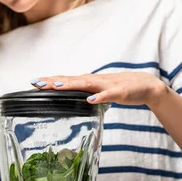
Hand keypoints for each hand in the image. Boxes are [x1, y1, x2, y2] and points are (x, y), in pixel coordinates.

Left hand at [31, 71, 167, 106]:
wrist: (147, 86)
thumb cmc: (123, 89)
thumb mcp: (101, 93)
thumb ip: (88, 94)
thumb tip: (73, 98)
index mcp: (90, 82)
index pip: (67, 81)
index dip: (51, 82)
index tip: (34, 83)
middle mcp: (95, 81)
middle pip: (71, 80)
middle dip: (53, 82)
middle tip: (36, 83)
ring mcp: (107, 86)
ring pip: (86, 85)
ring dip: (71, 85)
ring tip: (55, 86)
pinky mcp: (119, 93)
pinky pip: (107, 96)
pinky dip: (98, 97)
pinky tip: (89, 100)